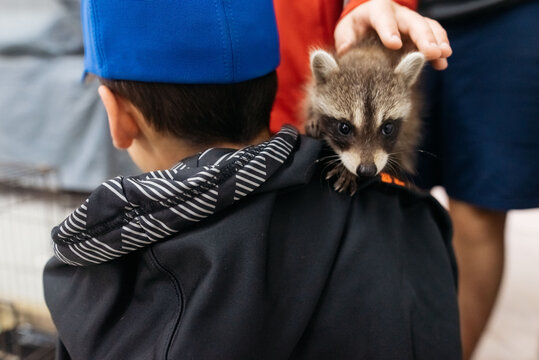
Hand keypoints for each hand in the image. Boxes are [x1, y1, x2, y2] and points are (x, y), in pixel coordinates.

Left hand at [334, 0, 451, 69]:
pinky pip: (435, 36)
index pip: (383, 17)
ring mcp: (411, 21)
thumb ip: (346, 40)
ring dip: (437, 41)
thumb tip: (345, 50)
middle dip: (423, 37)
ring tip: (443, 56)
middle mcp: (397, 12)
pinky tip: (443, 63)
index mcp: (376, 10)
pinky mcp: (420, 31)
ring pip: (428, 26)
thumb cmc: (355, 29)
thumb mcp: (346, 31)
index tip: (394, 44)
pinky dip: (440, 48)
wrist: (367, 23)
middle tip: (431, 52)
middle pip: (413, 21)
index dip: (389, 30)